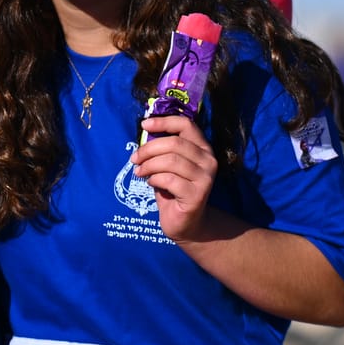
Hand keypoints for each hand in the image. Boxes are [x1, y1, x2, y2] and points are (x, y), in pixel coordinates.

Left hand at [133, 115, 217, 243]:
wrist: (185, 222)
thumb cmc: (173, 190)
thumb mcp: (168, 165)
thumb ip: (163, 149)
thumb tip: (145, 132)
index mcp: (202, 148)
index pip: (186, 124)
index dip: (164, 122)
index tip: (144, 125)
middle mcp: (208, 160)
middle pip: (174, 143)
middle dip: (149, 149)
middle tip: (134, 159)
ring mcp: (205, 178)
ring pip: (171, 161)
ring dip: (149, 165)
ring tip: (139, 172)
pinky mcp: (197, 194)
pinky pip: (169, 180)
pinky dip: (154, 180)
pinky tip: (151, 184)